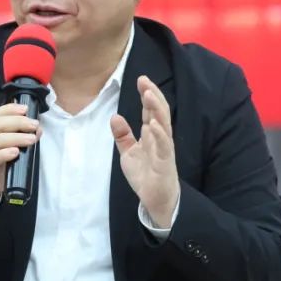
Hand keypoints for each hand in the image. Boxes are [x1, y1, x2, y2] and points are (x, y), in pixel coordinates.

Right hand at [0, 103, 40, 214]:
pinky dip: (3, 154)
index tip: (26, 109)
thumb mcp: (4, 154)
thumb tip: (37, 130)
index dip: (9, 109)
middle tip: (34, 125)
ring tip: (31, 139)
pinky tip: (15, 152)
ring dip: (16, 138)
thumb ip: (16, 141)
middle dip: (17, 122)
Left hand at [110, 75, 178, 227]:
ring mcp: (164, 149)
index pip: (151, 110)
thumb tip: (115, 116)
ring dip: (157, 109)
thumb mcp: (128, 153)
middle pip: (159, 112)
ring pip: (164, 124)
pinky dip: (160, 134)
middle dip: (153, 95)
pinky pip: (164, 146)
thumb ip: (123, 136)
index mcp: (152, 134)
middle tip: (145, 80)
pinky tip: (155, 123)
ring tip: (149, 94)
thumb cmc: (146, 175)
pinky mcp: (165, 163)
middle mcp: (160, 138)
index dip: (147, 94)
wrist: (156, 200)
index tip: (141, 79)